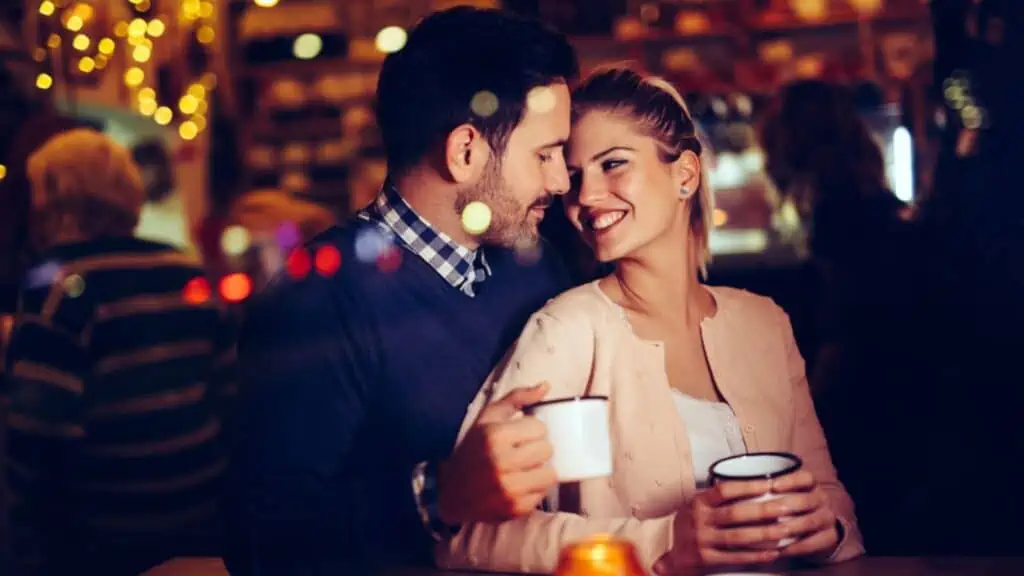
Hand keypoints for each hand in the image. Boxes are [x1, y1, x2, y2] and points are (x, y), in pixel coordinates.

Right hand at [437, 383, 556, 523]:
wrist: (451, 491)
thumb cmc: (473, 450)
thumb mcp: (488, 418)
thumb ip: (517, 398)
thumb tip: (546, 386)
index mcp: (495, 436)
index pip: (540, 428)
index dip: (533, 430)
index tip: (521, 435)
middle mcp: (502, 463)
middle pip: (547, 450)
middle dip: (538, 449)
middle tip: (523, 452)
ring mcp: (509, 489)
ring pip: (550, 474)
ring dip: (540, 470)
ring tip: (524, 468)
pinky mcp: (515, 509)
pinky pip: (542, 494)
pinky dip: (534, 489)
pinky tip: (519, 484)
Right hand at [655, 478, 788, 573]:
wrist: (671, 554)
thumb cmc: (690, 526)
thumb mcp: (697, 506)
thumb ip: (718, 498)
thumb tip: (754, 485)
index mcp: (698, 502)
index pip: (725, 490)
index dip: (749, 486)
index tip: (771, 484)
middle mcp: (698, 519)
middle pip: (736, 513)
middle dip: (765, 510)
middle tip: (787, 507)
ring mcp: (702, 540)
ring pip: (739, 536)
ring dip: (765, 534)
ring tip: (786, 530)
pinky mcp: (705, 559)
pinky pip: (736, 557)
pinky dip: (756, 555)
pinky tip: (773, 553)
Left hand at [770, 470, 840, 560]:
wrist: (818, 527)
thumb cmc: (792, 505)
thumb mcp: (786, 493)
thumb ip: (769, 488)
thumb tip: (740, 483)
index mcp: (811, 485)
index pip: (805, 478)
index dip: (790, 481)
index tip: (772, 485)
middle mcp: (821, 499)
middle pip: (806, 500)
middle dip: (784, 505)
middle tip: (765, 511)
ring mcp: (827, 518)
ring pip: (810, 522)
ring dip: (790, 527)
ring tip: (771, 532)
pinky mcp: (830, 537)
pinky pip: (814, 543)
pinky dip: (796, 547)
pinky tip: (780, 550)